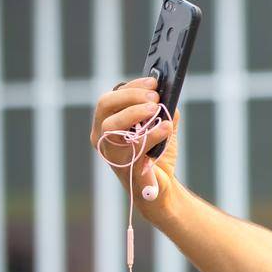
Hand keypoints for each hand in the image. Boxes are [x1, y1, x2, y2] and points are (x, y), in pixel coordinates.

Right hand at [89, 76, 179, 200]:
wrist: (162, 189)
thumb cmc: (157, 155)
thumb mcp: (162, 128)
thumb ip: (164, 111)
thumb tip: (169, 95)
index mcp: (107, 122)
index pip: (112, 97)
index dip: (132, 87)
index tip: (153, 82)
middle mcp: (102, 136)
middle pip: (104, 106)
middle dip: (130, 97)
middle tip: (154, 97)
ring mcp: (110, 152)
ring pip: (111, 127)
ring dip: (134, 114)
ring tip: (156, 110)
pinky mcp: (124, 167)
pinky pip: (133, 148)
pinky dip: (151, 135)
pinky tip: (165, 128)